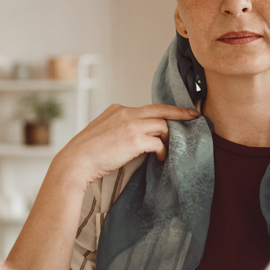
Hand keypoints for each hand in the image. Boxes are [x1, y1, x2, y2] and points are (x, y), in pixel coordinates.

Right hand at [49, 103, 200, 187]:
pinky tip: (159, 158)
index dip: (163, 112)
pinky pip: (158, 142)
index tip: (176, 114)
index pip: (146, 108)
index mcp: (117, 110)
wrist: (75, 161)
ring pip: (162, 124)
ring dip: (169, 138)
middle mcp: (125, 113)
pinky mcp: (135, 139)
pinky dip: (162, 150)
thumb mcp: (102, 132)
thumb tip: (135, 137)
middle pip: (160, 109)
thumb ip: (118, 129)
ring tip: (168, 150)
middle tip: (194, 117)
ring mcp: (131, 124)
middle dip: (180, 113)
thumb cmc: (85, 153)